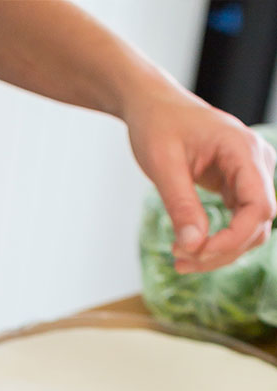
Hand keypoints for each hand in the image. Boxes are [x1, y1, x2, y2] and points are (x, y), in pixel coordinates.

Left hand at [124, 81, 275, 273]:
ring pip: (250, 229)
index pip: (259, 206)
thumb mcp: (163, 165)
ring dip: (219, 252)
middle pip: (258, 223)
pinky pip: (238, 224)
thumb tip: (194, 245)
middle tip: (179, 260)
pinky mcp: (238, 186)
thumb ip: (181, 205)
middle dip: (221, 250)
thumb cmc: (158, 125)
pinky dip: (216, 242)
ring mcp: (250, 175)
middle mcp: (256, 162)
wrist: (154, 107)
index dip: (234, 238)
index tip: (197, 252)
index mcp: (243, 149)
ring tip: (179, 259)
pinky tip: (187, 248)